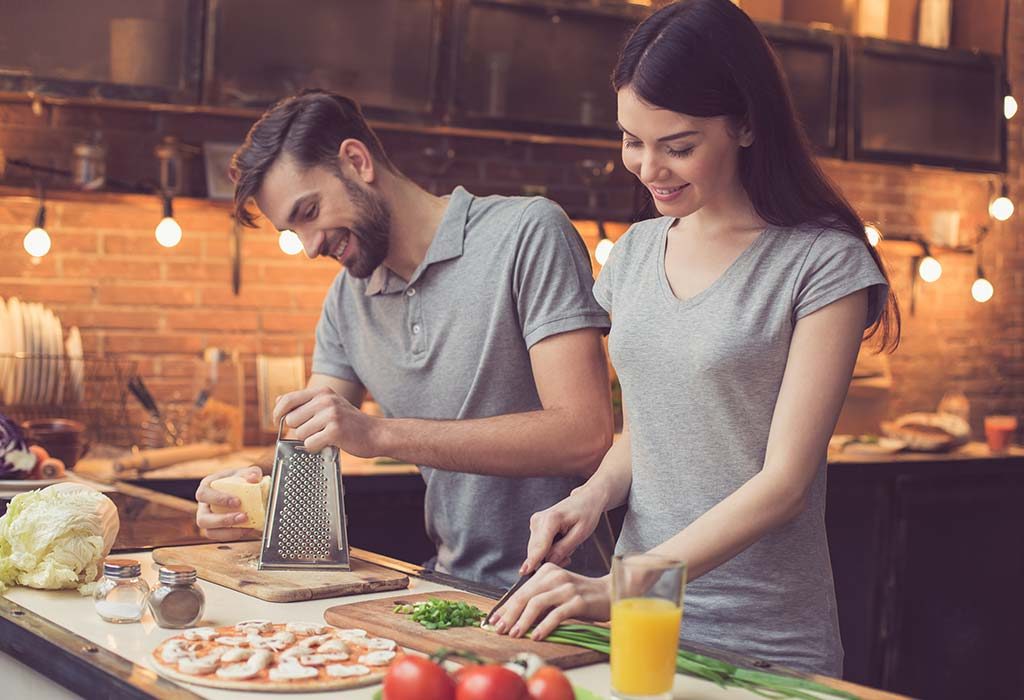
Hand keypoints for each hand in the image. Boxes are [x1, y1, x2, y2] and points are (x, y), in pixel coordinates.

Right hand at [195, 465, 263, 539]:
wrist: (245, 491)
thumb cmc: (240, 479)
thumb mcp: (246, 472)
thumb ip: (252, 472)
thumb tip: (254, 478)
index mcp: (206, 488)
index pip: (203, 494)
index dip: (218, 499)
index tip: (237, 501)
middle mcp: (204, 506)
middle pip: (202, 519)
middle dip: (223, 520)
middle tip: (243, 516)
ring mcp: (209, 519)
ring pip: (210, 532)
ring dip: (229, 532)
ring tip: (247, 526)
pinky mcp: (217, 529)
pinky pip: (221, 537)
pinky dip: (235, 535)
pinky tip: (249, 529)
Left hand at [273, 386, 379, 455]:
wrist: (375, 433)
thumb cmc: (349, 422)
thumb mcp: (328, 405)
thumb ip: (304, 402)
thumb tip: (278, 400)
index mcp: (321, 392)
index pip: (287, 399)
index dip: (278, 413)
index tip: (278, 422)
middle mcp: (325, 400)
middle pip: (291, 420)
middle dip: (299, 430)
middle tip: (315, 431)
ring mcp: (331, 414)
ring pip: (300, 434)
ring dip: (309, 439)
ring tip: (325, 436)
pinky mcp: (335, 430)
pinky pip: (310, 444)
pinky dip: (316, 448)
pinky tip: (328, 444)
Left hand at [491, 564, 610, 640]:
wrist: (609, 594)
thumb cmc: (580, 596)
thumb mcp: (557, 592)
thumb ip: (539, 599)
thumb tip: (513, 618)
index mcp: (547, 571)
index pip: (521, 591)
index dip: (505, 607)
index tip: (494, 620)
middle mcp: (555, 576)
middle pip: (525, 596)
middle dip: (509, 615)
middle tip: (499, 629)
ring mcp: (567, 588)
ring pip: (537, 604)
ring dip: (522, 621)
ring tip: (514, 634)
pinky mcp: (578, 601)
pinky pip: (556, 614)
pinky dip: (543, 626)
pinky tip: (536, 636)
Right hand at [520, 484, 607, 575]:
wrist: (586, 499)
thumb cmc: (586, 514)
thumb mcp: (581, 534)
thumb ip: (564, 548)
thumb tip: (549, 562)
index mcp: (551, 519)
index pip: (540, 546)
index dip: (533, 561)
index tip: (523, 572)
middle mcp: (538, 519)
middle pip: (536, 550)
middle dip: (550, 560)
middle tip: (568, 558)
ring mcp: (535, 522)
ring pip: (536, 550)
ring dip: (550, 555)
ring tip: (567, 548)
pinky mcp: (535, 525)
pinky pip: (538, 546)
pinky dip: (548, 550)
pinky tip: (561, 544)